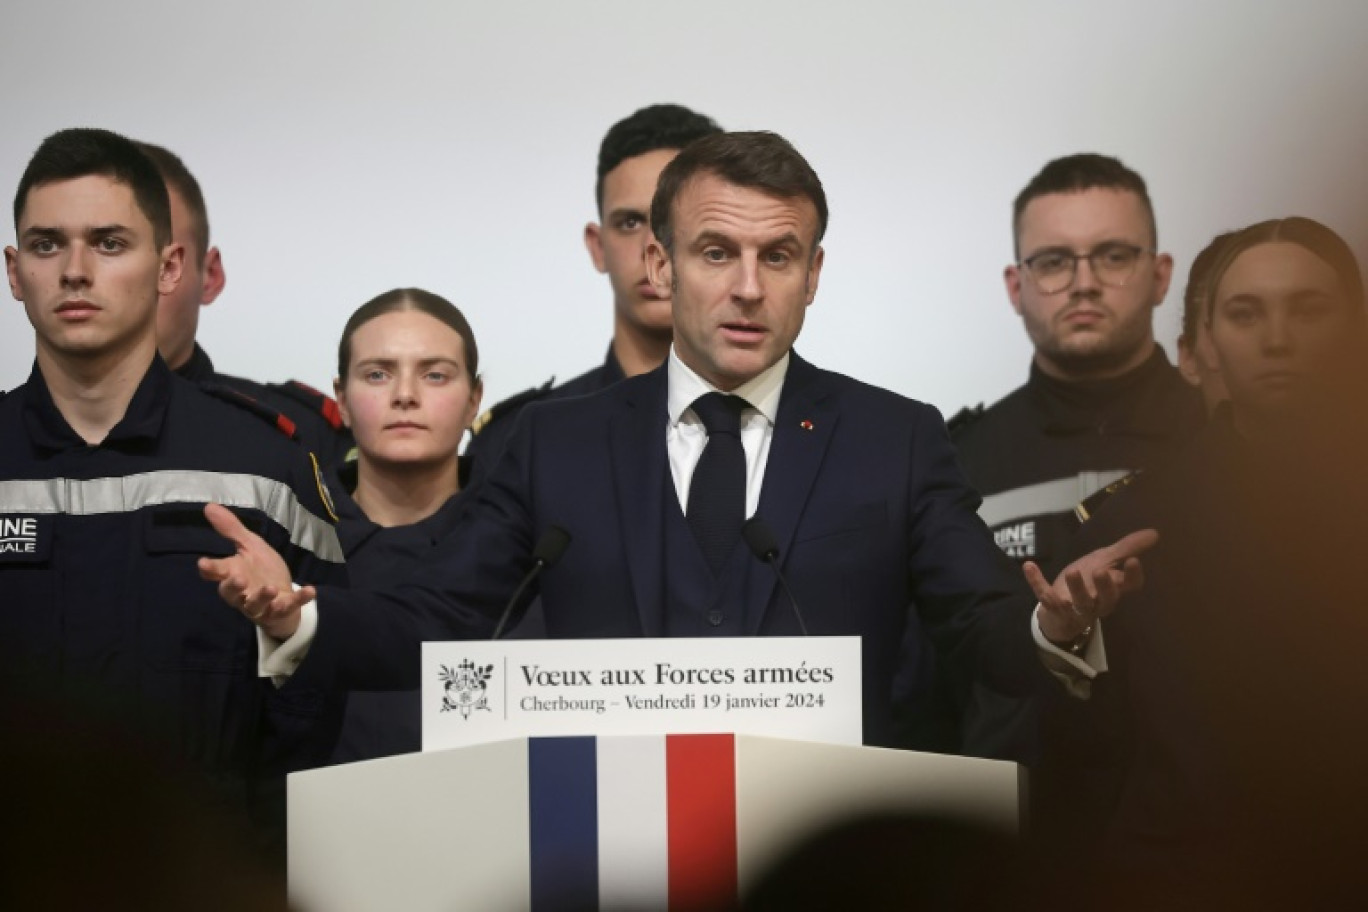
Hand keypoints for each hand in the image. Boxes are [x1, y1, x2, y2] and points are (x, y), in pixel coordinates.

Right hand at [197, 503, 313, 639]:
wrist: (283, 594)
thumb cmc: (261, 570)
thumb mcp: (250, 545)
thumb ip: (231, 529)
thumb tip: (209, 506)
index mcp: (232, 574)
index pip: (216, 572)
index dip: (209, 568)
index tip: (203, 563)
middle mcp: (242, 593)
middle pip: (231, 594)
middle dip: (233, 587)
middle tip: (239, 578)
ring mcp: (261, 605)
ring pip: (256, 605)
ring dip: (263, 597)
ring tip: (271, 588)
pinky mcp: (280, 611)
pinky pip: (289, 607)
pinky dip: (299, 599)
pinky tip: (311, 590)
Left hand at [1027, 529, 1158, 645]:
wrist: (1059, 609)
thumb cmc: (1087, 583)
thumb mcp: (1105, 561)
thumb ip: (1126, 548)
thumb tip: (1154, 533)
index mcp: (1113, 590)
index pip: (1129, 586)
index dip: (1133, 576)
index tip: (1133, 561)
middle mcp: (1098, 602)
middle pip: (1106, 599)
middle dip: (1105, 587)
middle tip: (1101, 572)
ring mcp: (1075, 608)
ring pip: (1079, 603)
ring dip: (1076, 588)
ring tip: (1073, 572)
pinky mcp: (1053, 609)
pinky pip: (1045, 597)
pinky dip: (1037, 582)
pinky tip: (1029, 566)